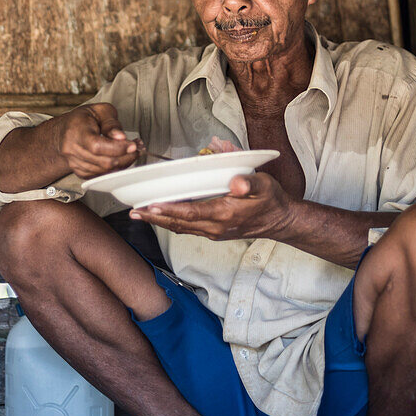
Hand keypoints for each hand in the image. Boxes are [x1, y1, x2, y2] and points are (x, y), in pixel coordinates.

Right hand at [58, 103, 138, 178]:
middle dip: (125, 157)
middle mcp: (72, 149)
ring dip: (122, 163)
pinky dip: (114, 169)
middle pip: (103, 162)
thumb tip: (120, 137)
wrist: (65, 130)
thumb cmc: (83, 118)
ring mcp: (74, 163)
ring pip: (103, 171)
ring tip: (130, 152)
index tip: (132, 145)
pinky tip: (120, 159)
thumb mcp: (100, 110)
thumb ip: (111, 123)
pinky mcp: (79, 172)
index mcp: (76, 131)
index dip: (118, 148)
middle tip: (137, 148)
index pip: (97, 146)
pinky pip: (100, 175)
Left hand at [130, 172, 296, 241]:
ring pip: (180, 228)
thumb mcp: (264, 185)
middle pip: (178, 223)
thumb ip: (249, 183)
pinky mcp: (214, 232)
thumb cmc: (271, 200)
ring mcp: (214, 232)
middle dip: (155, 218)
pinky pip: (187, 229)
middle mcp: (215, 226)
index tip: (150, 205)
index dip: (169, 209)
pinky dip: (171, 223)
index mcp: (224, 213)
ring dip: (159, 222)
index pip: (190, 212)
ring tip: (139, 215)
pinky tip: (161, 217)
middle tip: (133, 212)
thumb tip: (237, 183)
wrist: (281, 221)